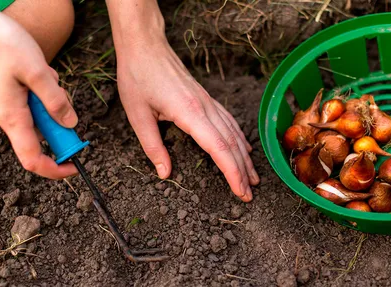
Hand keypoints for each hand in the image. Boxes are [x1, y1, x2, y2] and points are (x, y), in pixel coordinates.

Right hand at [0, 1, 77, 178]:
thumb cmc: (1, 43)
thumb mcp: (37, 71)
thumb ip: (55, 101)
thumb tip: (70, 124)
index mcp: (11, 116)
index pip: (32, 159)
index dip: (55, 168)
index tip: (75, 165)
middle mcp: (3, 116)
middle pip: (38, 135)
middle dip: (56, 119)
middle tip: (60, 93)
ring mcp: (0, 105)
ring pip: (35, 115)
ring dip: (48, 99)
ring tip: (43, 73)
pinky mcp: (0, 94)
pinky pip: (27, 102)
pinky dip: (38, 90)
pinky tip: (35, 70)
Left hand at [115, 39, 259, 201]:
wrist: (145, 46)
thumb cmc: (138, 77)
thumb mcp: (138, 115)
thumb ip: (153, 146)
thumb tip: (164, 173)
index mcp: (189, 113)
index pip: (218, 147)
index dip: (232, 172)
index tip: (240, 191)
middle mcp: (204, 107)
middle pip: (231, 143)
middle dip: (242, 171)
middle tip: (249, 194)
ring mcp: (208, 101)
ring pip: (234, 132)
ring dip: (245, 157)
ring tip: (253, 177)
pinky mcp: (205, 98)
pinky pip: (229, 121)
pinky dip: (239, 138)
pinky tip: (244, 148)